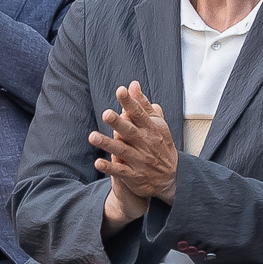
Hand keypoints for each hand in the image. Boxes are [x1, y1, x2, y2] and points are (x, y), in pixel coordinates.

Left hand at [89, 82, 178, 209]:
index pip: (139, 113)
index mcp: (151, 129)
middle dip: (118, 123)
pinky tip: (98, 163)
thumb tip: (133, 84)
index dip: (130, 102)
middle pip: (130, 132)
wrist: (169, 178)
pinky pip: (120, 171)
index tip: (121, 90)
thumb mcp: (156, 124)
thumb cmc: (159, 145)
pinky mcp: (134, 175)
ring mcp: (140, 160)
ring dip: (108, 144)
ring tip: (93, 137)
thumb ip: (143, 104)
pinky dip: (109, 168)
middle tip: (106, 114)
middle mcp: (146, 144)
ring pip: (122, 151)